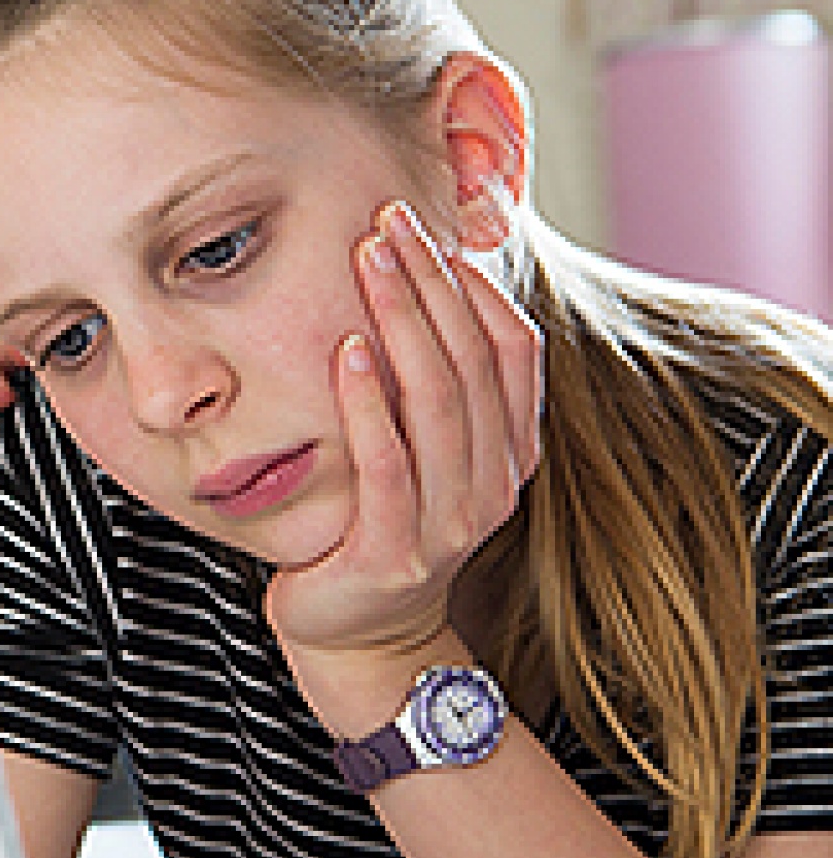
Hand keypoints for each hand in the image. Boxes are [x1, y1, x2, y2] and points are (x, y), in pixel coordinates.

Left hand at [266, 201, 541, 695]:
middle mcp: (492, 485)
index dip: (476, 288)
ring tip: (371, 260)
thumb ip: (433, 391)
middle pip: (470, 362)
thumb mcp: (420, 455)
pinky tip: (347, 349)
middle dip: (430, 284)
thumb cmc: (378, 527)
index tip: (433, 229)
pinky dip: (368, 402)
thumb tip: (424, 289)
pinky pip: (387, 463)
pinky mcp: (396, 551)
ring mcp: (450, 521)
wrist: (358, 638)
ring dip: (402, 321)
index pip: (511, 352)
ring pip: (436, 402)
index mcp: (508, 454)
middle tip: (390, 220)